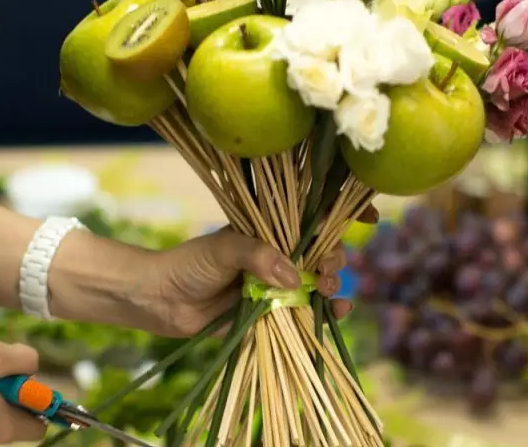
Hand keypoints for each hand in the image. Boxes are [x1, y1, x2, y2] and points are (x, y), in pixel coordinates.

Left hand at [139, 205, 378, 336]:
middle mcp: (277, 254)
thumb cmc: (187, 264)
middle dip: (334, 257)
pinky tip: (339, 312)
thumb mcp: (223, 250)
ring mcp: (276, 284)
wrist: (159, 300)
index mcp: (268, 230)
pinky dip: (325, 312)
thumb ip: (258, 257)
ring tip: (330, 291)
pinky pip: (305, 311)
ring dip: (332, 285)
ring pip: (317, 282)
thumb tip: (295, 275)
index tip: (368, 216)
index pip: (311, 217)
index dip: (341, 214)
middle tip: (328, 269)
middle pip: (321, 251)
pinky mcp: (271, 312)